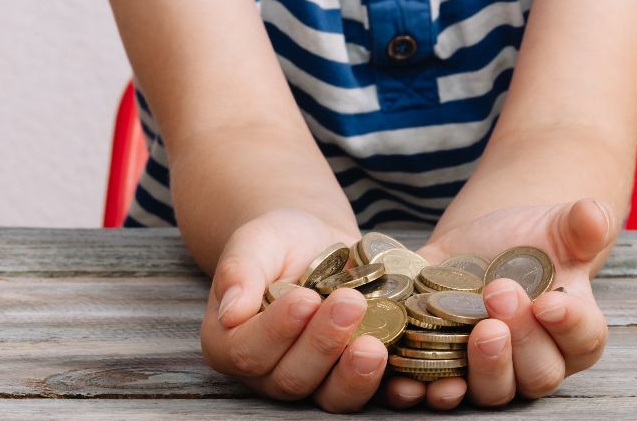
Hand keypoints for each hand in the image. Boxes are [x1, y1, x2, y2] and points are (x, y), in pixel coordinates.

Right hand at [198, 209, 389, 412]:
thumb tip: (230, 312)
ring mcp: (315, 381)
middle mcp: (270, 373)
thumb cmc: (278, 242)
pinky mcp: (355, 378)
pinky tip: (407, 378)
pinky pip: (372, 395)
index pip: (249, 352)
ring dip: (355, 374)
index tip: (305, 298)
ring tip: (376, 344)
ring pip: (331, 395)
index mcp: (232, 345)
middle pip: (293, 378)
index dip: (277, 331)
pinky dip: (390, 389)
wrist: (317, 242)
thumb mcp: (255, 242)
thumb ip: (239, 272)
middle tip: (350, 303)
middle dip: (323, 343)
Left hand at [380, 198, 615, 409]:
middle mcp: (535, 361)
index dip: (569, 325)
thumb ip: (581, 224)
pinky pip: (438, 393)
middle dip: (522, 338)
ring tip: (472, 334)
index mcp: (572, 329)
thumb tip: (594, 215)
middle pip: (539, 373)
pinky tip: (408, 378)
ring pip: (495, 391)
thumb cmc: (529, 241)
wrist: (479, 248)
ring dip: (483, 369)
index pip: (584, 340)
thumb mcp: (556, 226)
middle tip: (499, 295)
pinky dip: (422, 391)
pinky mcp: (446, 370)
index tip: (548, 300)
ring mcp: (489, 372)